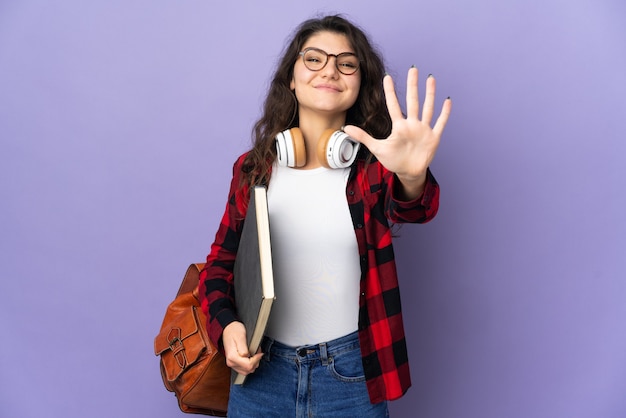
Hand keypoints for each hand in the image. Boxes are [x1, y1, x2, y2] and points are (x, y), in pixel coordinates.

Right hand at [222, 321, 262, 375]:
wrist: (228, 329)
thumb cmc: (234, 330)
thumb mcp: (240, 337)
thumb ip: (244, 348)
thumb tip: (248, 356)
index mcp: (232, 357)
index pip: (249, 365)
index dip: (257, 359)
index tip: (260, 352)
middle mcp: (231, 363)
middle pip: (248, 370)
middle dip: (256, 361)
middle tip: (258, 351)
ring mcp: (232, 364)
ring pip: (247, 371)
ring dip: (254, 364)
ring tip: (255, 353)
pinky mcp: (234, 364)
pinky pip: (244, 369)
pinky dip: (250, 364)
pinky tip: (251, 357)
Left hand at [344, 67, 451, 197]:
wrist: (408, 172)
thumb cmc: (393, 160)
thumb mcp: (377, 148)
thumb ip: (363, 137)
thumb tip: (345, 128)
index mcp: (399, 126)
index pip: (393, 105)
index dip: (390, 92)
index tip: (387, 77)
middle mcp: (412, 124)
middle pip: (412, 101)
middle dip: (412, 85)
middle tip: (413, 69)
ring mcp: (423, 130)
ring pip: (427, 108)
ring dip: (430, 94)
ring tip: (430, 79)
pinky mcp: (433, 138)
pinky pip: (440, 123)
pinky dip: (444, 113)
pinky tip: (447, 100)